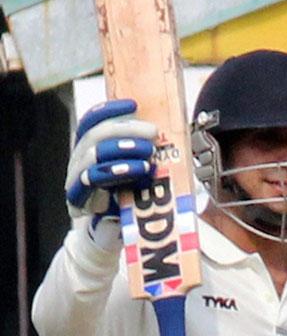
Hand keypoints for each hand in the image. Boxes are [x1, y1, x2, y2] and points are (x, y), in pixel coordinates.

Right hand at [66, 98, 156, 219]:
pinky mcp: (77, 198)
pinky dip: (115, 171)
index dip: (109, 110)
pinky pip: (92, 179)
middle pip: (95, 135)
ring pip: (93, 154)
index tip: (133, 104)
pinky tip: (137, 170)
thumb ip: (139, 150)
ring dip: (124, 149)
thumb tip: (162, 131)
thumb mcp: (133, 168)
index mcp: (88, 148)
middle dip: (126, 129)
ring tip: (149, 153)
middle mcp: (78, 159)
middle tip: (153, 132)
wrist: (111, 230)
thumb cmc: (123, 195)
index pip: (92, 121)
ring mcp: (75, 178)